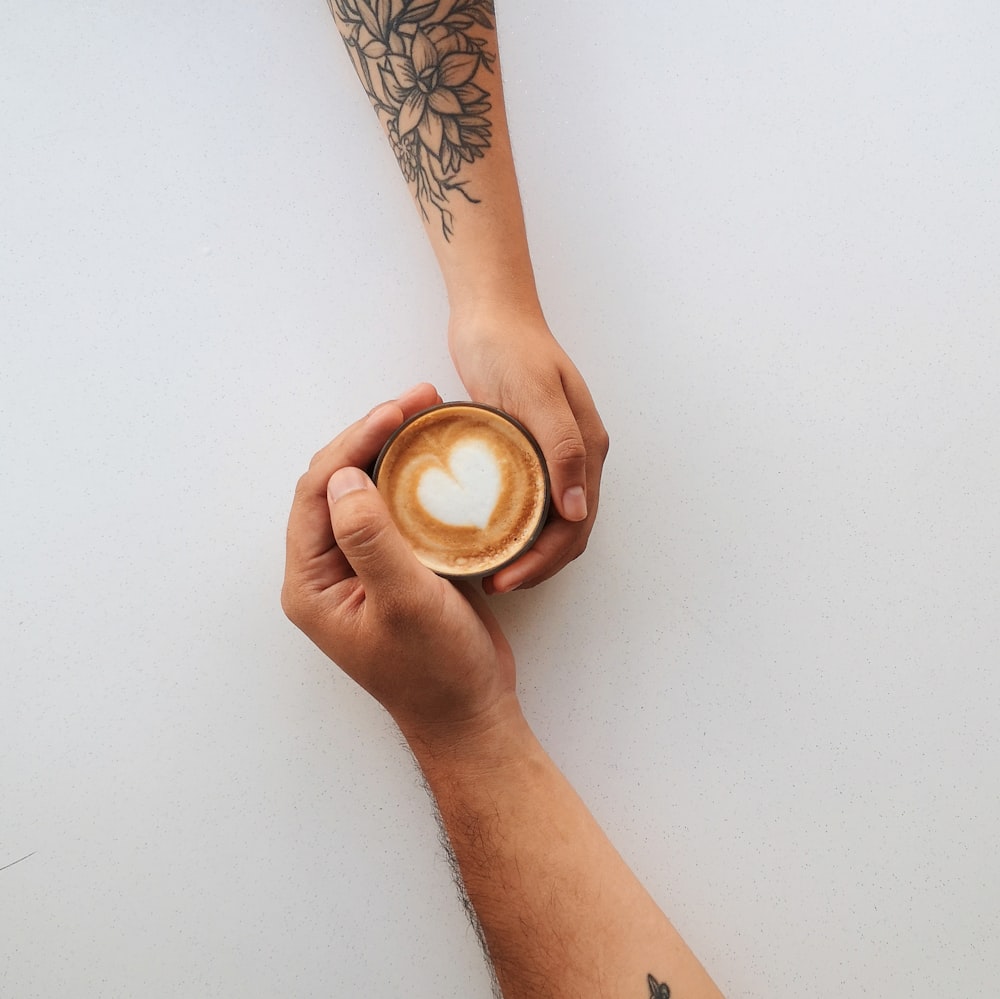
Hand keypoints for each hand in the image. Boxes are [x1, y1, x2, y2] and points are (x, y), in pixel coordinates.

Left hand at [281, 383, 518, 743]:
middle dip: (372, 436)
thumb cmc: (436, 670)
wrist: (472, 713)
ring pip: (367, 491)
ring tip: (428, 415)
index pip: (318, 493)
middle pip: (337, 484)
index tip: (396, 410)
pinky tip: (437, 457)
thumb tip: (345, 476)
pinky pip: (395, 510)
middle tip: (417, 399)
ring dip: (392, 451)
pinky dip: (412, 478)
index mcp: (311, 581)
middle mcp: (328, 570)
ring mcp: (360, 567)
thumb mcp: (404, 603)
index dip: (352, 443)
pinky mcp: (394, 567)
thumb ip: (370, 539)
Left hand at [448, 308, 608, 592]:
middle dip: (535, 566)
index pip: (575, 526)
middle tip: (493, 584)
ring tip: (489, 570)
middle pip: (566, 532)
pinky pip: (528, 501)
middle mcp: (576, 457)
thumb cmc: (510, 348)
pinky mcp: (529, 449)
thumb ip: (562, 448)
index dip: (544, 561)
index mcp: (587, 449)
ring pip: (549, 521)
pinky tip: (485, 535)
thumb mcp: (535, 395)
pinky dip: (514, 527)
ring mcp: (553, 455)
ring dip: (526, 552)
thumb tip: (577, 510)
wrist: (490, 313)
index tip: (505, 580)